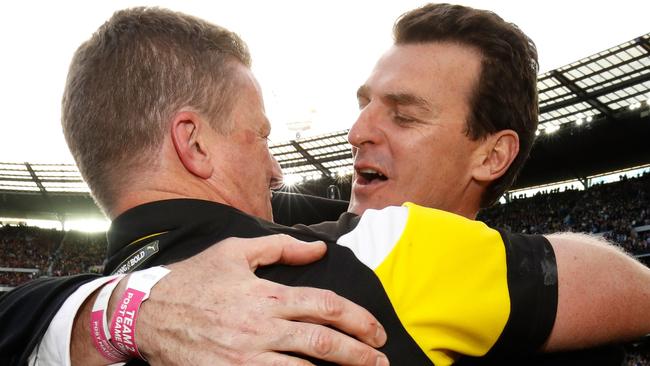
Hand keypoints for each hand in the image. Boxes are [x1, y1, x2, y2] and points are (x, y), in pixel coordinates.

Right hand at [136, 234, 388, 364]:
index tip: (376, 332)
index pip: (325, 307)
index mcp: (267, 295)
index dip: (358, 320)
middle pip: (322, 343)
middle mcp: (261, 328)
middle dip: (359, 354)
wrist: (146, 313)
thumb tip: (319, 249)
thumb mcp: (236, 251)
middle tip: (381, 361)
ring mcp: (246, 357)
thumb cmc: (193, 279)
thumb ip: (281, 247)